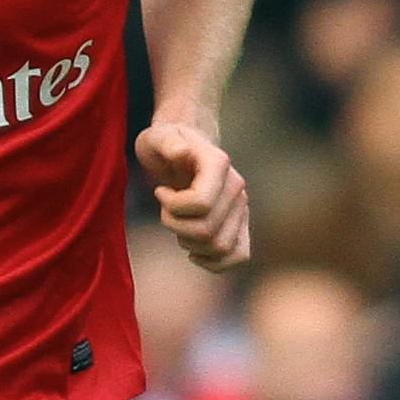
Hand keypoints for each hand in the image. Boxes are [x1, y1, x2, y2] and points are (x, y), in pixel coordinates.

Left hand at [137, 119, 251, 271]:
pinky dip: (214, 262)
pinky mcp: (241, 224)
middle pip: (207, 231)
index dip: (173, 207)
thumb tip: (181, 152)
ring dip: (190, 244)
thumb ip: (168, 143)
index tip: (160, 191)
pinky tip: (193, 250)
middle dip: (175, 226)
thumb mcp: (158, 137)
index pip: (201, 204)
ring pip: (220, 247)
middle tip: (164, 210)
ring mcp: (242, 207)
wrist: (184, 148)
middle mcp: (237, 187)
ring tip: (179, 225)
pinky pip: (239, 256)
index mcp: (219, 164)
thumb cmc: (166, 143)